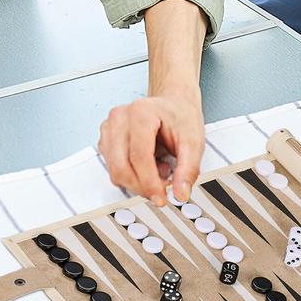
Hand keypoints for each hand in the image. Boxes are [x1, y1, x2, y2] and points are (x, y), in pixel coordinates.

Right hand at [99, 92, 204, 208]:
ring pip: (114, 170)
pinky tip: (147, 164)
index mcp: (141, 112)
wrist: (173, 103)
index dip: (150, 183)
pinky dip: (130, 175)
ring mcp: (109, 126)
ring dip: (136, 181)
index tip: (162, 198)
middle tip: (163, 188)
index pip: (139, 157)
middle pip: (121, 167)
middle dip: (142, 186)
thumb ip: (188, 169)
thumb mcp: (193, 141)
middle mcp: (120, 117)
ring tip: (159, 168)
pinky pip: (112, 167)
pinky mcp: (106, 137)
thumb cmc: (181, 116)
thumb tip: (180, 194)